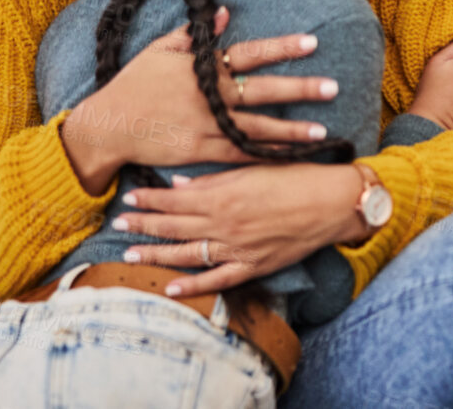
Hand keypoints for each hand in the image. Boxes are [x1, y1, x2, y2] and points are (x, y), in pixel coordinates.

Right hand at [60, 6, 339, 194]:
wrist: (108, 127)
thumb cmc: (133, 85)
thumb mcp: (159, 50)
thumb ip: (193, 32)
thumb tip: (224, 12)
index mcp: (202, 67)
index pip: (251, 53)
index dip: (282, 48)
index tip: (312, 43)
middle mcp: (209, 95)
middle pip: (263, 91)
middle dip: (300, 89)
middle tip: (333, 86)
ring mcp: (206, 125)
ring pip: (257, 127)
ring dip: (291, 129)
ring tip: (321, 130)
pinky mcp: (200, 151)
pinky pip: (239, 154)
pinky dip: (264, 156)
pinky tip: (288, 157)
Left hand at [113, 162, 367, 296]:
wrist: (334, 203)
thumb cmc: (298, 177)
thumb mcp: (255, 167)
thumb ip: (215, 178)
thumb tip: (179, 183)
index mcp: (224, 194)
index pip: (175, 198)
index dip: (150, 198)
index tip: (129, 197)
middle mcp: (224, 224)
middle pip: (174, 225)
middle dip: (143, 224)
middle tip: (119, 223)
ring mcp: (236, 248)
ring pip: (187, 253)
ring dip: (156, 253)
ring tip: (130, 254)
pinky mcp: (253, 265)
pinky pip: (216, 278)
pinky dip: (192, 284)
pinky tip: (171, 286)